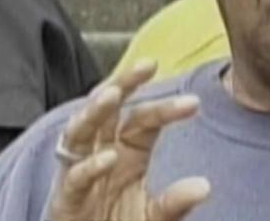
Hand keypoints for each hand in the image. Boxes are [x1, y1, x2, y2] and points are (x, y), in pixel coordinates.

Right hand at [47, 62, 210, 220]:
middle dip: (125, 83)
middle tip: (148, 63)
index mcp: (126, 149)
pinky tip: (109, 157)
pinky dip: (90, 166)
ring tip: (114, 94)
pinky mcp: (65, 199)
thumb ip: (175, 203)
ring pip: (81, 130)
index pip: (144, 118)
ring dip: (95, 111)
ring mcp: (79, 172)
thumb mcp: (154, 217)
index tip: (194, 103)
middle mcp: (100, 151)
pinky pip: (74, 176)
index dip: (165, 108)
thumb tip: (205, 186)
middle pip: (109, 108)